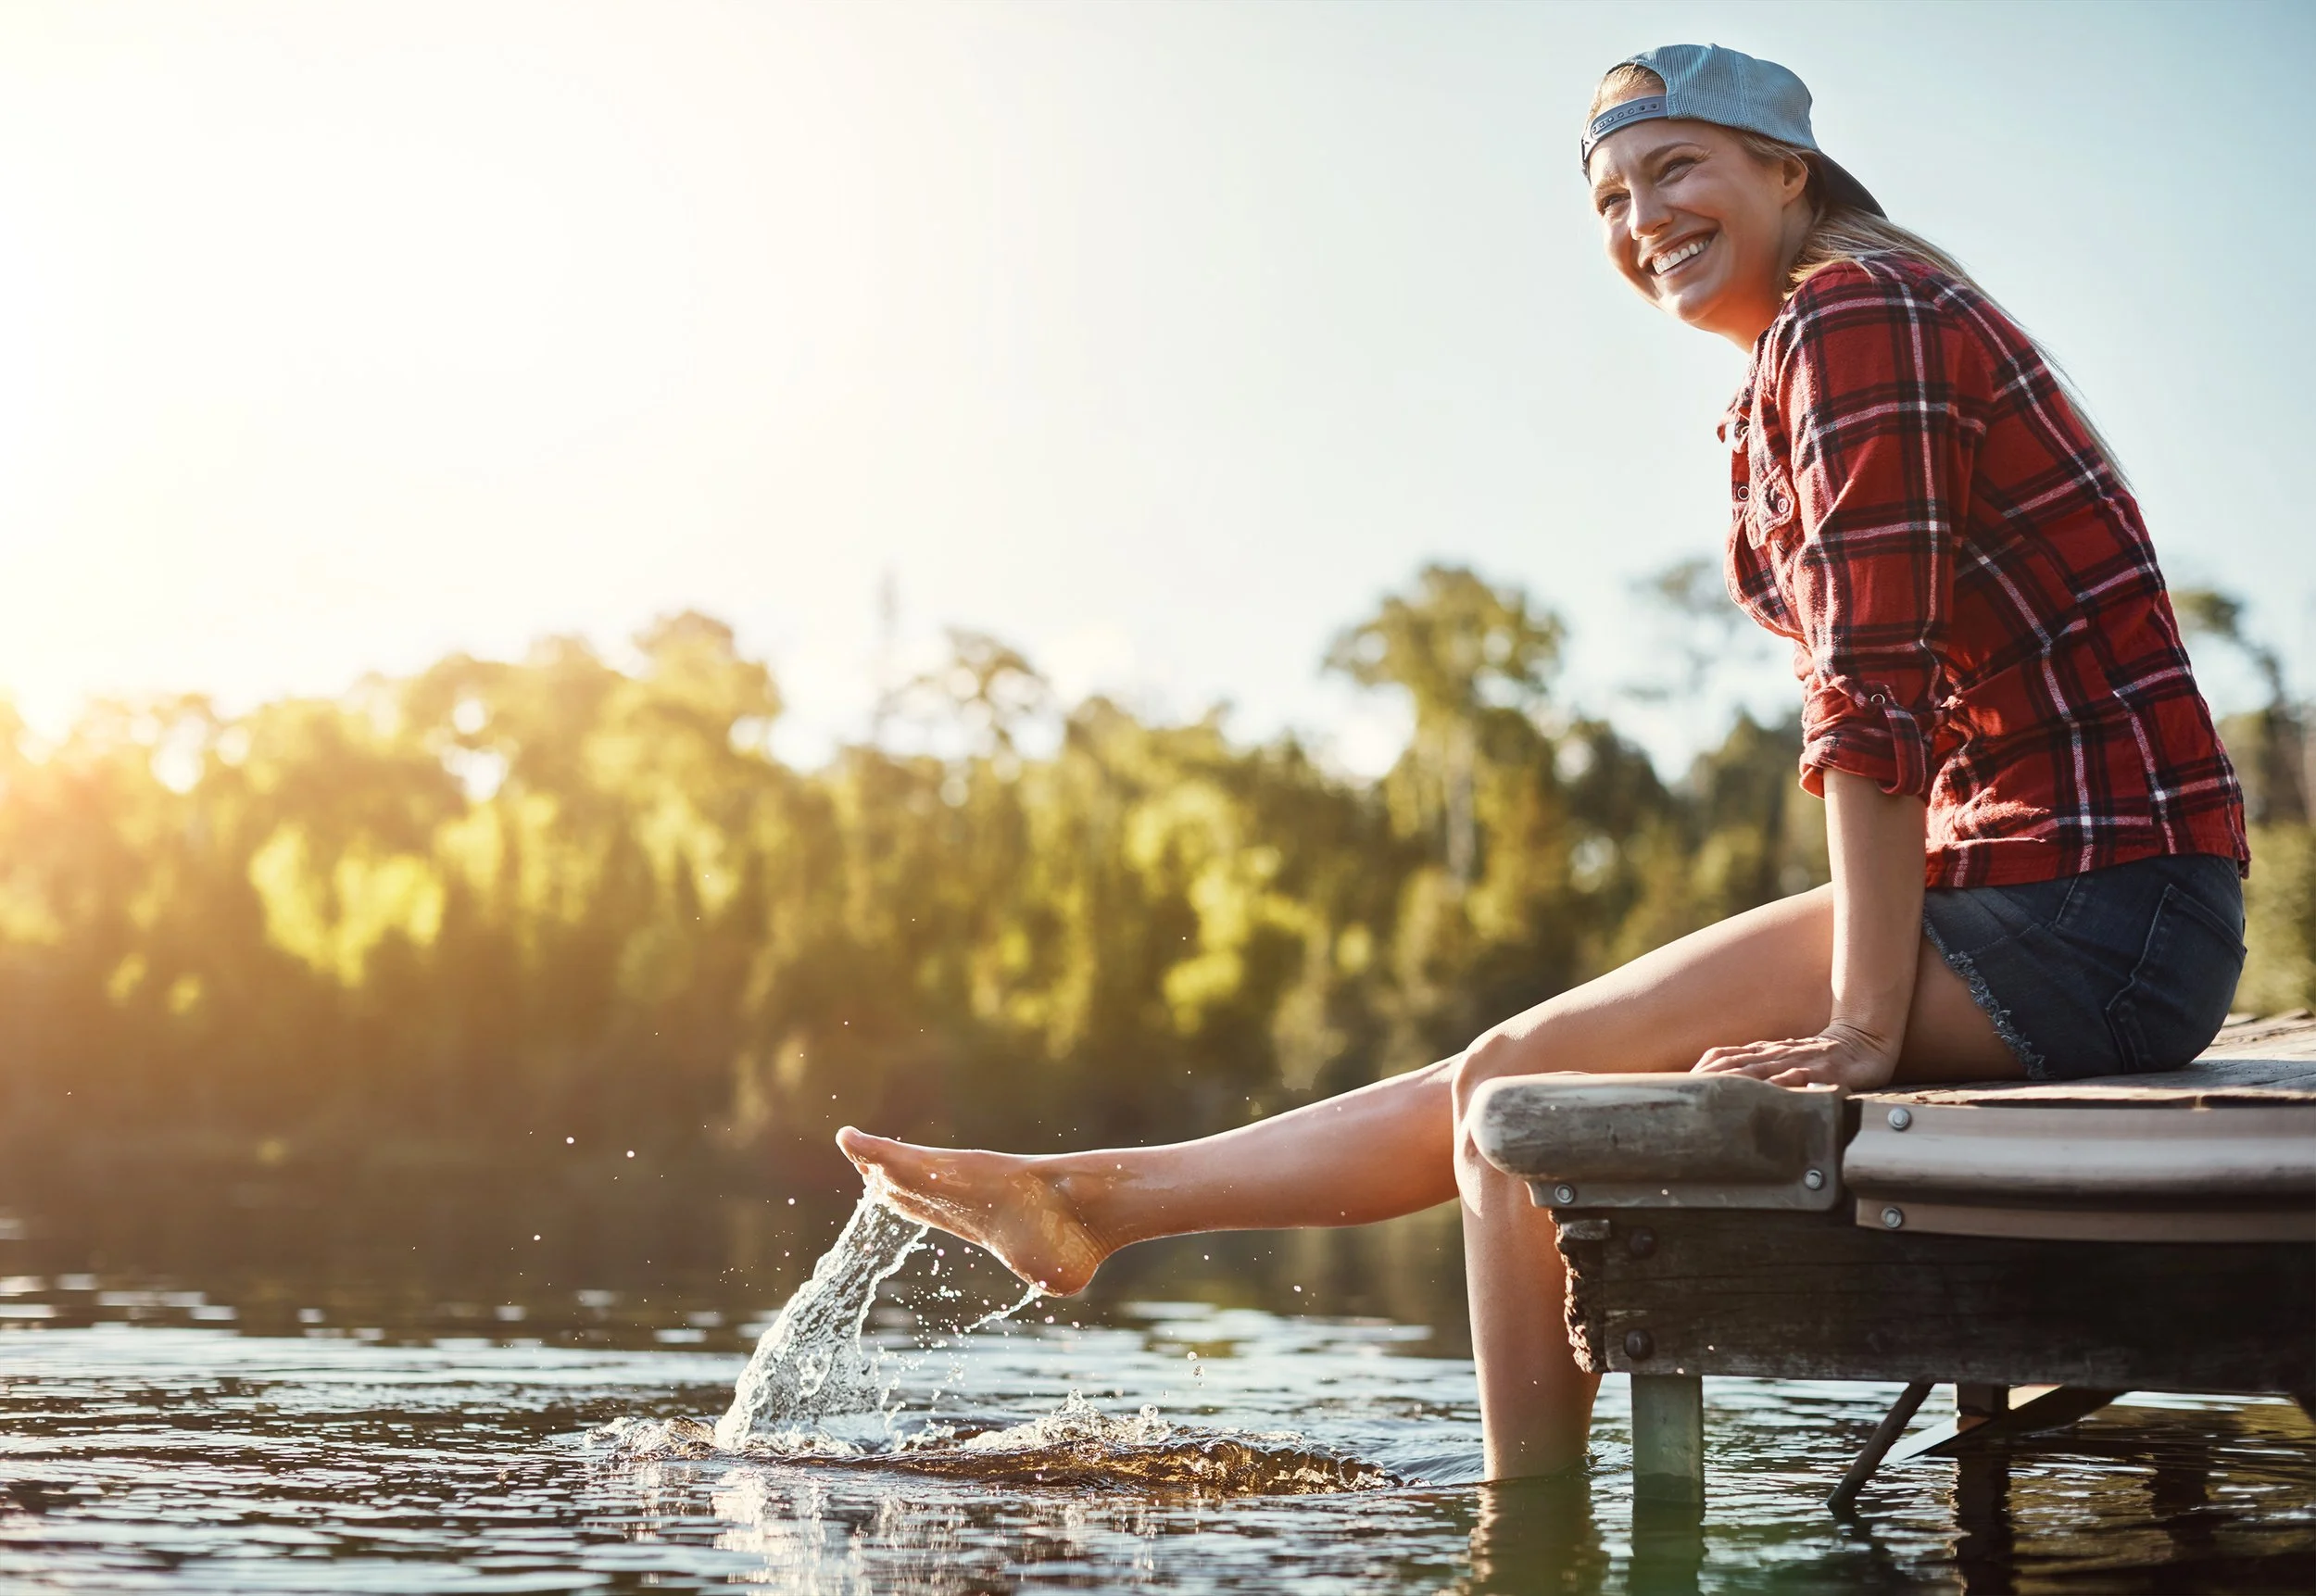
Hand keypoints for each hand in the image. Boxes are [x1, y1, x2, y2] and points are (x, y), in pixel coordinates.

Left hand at [1692, 1022, 1898, 1090]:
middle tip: (1683, 1101)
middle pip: (1730, 1066)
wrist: (1863, 1041)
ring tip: (1710, 1103)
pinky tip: (1764, 1101)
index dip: (1698, 1072)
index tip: (1676, 1088)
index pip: (1720, 1058)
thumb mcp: (1781, 1058)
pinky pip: (1796, 1081)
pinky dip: (1777, 1089)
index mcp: (1762, 1052)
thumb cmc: (1819, 1056)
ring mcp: (1796, 1063)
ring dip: (1732, 1086)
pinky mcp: (1821, 1072)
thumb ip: (1755, 1068)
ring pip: (1757, 1073)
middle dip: (1705, 1083)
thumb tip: (1721, 1083)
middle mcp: (1773, 1055)